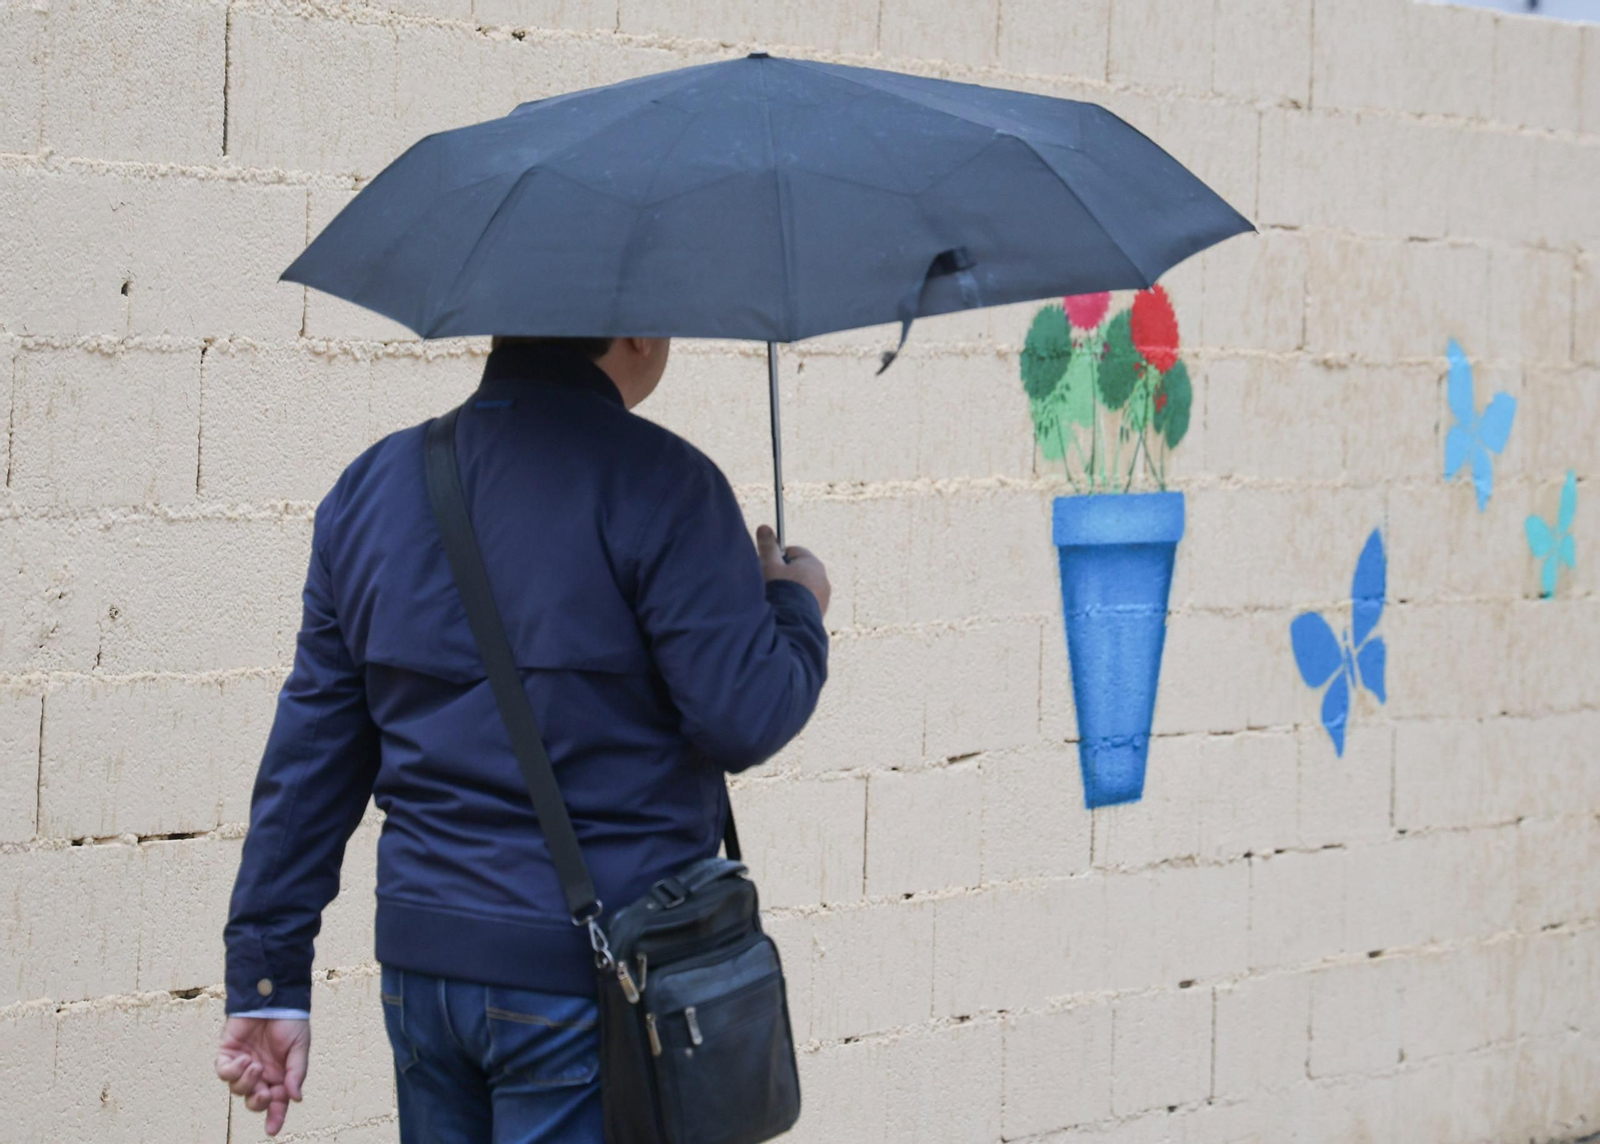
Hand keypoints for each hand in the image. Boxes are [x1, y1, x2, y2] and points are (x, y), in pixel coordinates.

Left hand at [216, 1016, 309, 1136]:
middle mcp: (260, 1074)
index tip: (272, 1130)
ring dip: (246, 1082)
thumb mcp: (300, 1048)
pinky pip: (224, 1072)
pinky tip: (244, 1059)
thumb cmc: (290, 1021)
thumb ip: (296, 1073)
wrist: (274, 997)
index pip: (276, 1103)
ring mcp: (243, 1065)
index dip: (275, 1117)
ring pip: (237, 1089)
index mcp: (279, 1075)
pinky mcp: (228, 1054)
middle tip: (265, 1093)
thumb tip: (295, 1098)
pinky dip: (232, 1071)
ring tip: (255, 1065)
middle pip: (254, 1101)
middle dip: (258, 1102)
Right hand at [757, 525, 830, 617]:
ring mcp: (824, 596)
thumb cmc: (781, 591)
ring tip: (777, 600)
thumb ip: (767, 547)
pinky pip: (805, 603)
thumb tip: (764, 527)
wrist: (792, 624)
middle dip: (783, 575)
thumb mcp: (770, 566)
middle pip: (798, 570)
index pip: (792, 551)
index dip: (776, 558)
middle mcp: (822, 578)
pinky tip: (785, 611)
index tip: (766, 567)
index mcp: (812, 563)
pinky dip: (795, 604)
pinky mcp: (821, 612)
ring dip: (790, 591)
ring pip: (802, 587)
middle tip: (769, 584)